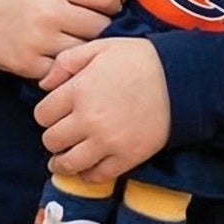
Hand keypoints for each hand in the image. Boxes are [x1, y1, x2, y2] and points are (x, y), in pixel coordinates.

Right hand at [0, 0, 120, 78]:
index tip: (106, 9)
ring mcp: (39, 40)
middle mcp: (50, 12)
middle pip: (100, 27)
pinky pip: (60, 70)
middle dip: (100, 29)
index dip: (110, 4)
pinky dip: (61, 67)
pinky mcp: (27, 64)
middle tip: (92, 29)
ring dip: (82, 49)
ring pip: (83, 51)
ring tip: (75, 43)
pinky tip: (55, 56)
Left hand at [34, 36, 170, 185]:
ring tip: (62, 159)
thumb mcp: (98, 48)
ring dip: (62, 161)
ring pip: (69, 163)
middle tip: (60, 133)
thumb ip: (65, 62)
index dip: (46, 113)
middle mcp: (89, 120)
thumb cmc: (138, 59)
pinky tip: (86, 166)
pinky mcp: (128, 157)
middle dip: (52, 136)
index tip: (54, 112)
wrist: (181, 79)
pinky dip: (88, 174)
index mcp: (79, 91)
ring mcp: (108, 142)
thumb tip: (43, 85)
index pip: (42, 114)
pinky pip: (97, 176)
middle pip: (51, 140)